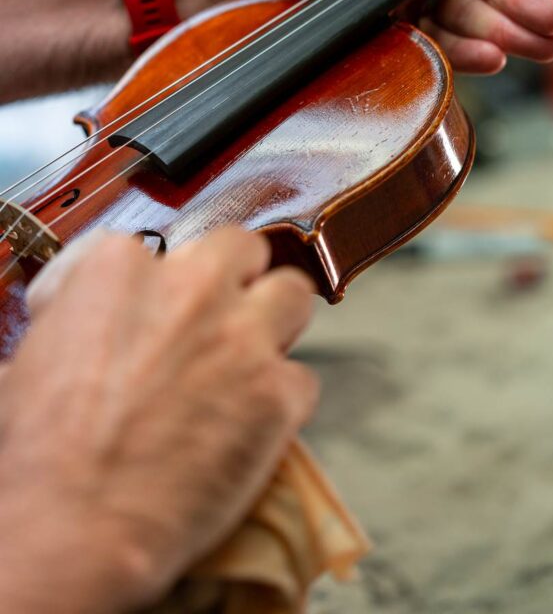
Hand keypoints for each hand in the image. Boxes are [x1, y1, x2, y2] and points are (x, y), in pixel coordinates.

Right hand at [0, 229, 317, 613]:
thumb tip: (83, 306)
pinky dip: (281, 399)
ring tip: (253, 354)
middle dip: (234, 280)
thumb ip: (77, 308)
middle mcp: (192, 288)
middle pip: (242, 249)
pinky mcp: (278, 395)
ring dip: (275, 320)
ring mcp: (243, 338)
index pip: (161, 243)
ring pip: (293, 293)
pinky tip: (253, 423)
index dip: (158, 282)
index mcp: (121, 268)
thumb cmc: (38, 451)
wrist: (70, 527)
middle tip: (220, 316)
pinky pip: (301, 378)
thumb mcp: (33, 351)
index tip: (154, 310)